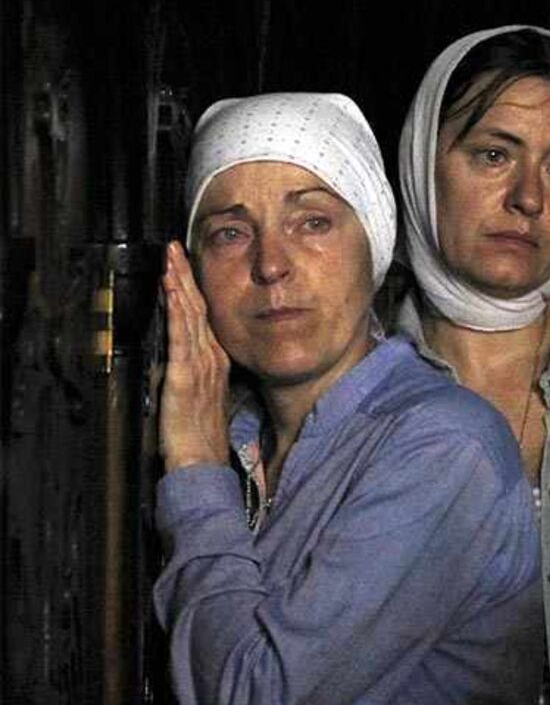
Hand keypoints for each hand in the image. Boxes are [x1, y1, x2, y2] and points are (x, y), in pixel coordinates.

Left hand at [160, 241, 231, 471]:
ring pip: (191, 317)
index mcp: (216, 362)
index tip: (184, 265)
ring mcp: (200, 366)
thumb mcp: (205, 397)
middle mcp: (211, 359)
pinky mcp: (185, 377)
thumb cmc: (200, 436)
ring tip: (173, 260)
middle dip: (186, 276)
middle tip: (177, 248)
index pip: (204, 317)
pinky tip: (173, 293)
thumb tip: (192, 357)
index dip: (194, 289)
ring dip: (181, 286)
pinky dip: (178, 312)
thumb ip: (200, 374)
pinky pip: (181, 337)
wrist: (202, 462)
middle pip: (198, 309)